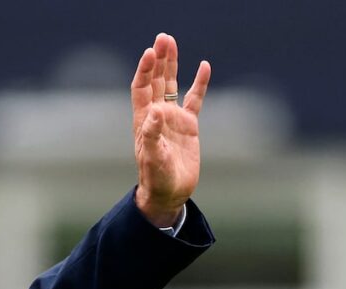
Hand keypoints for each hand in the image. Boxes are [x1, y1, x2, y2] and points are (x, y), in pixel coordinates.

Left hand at [131, 33, 210, 226]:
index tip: (150, 52)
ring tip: (171, 42)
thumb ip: (151, 136)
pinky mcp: (189, 126)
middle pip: (156, 80)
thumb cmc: (156, 178)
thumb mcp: (152, 159)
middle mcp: (157, 116)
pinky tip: (204, 67)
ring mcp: (173, 119)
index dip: (145, 70)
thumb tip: (154, 113)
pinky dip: (199, 83)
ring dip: (172, 65)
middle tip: (162, 38)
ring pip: (172, 84)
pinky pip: (195, 99)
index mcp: (144, 121)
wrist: (169, 193)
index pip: (142, 88)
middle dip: (158, 60)